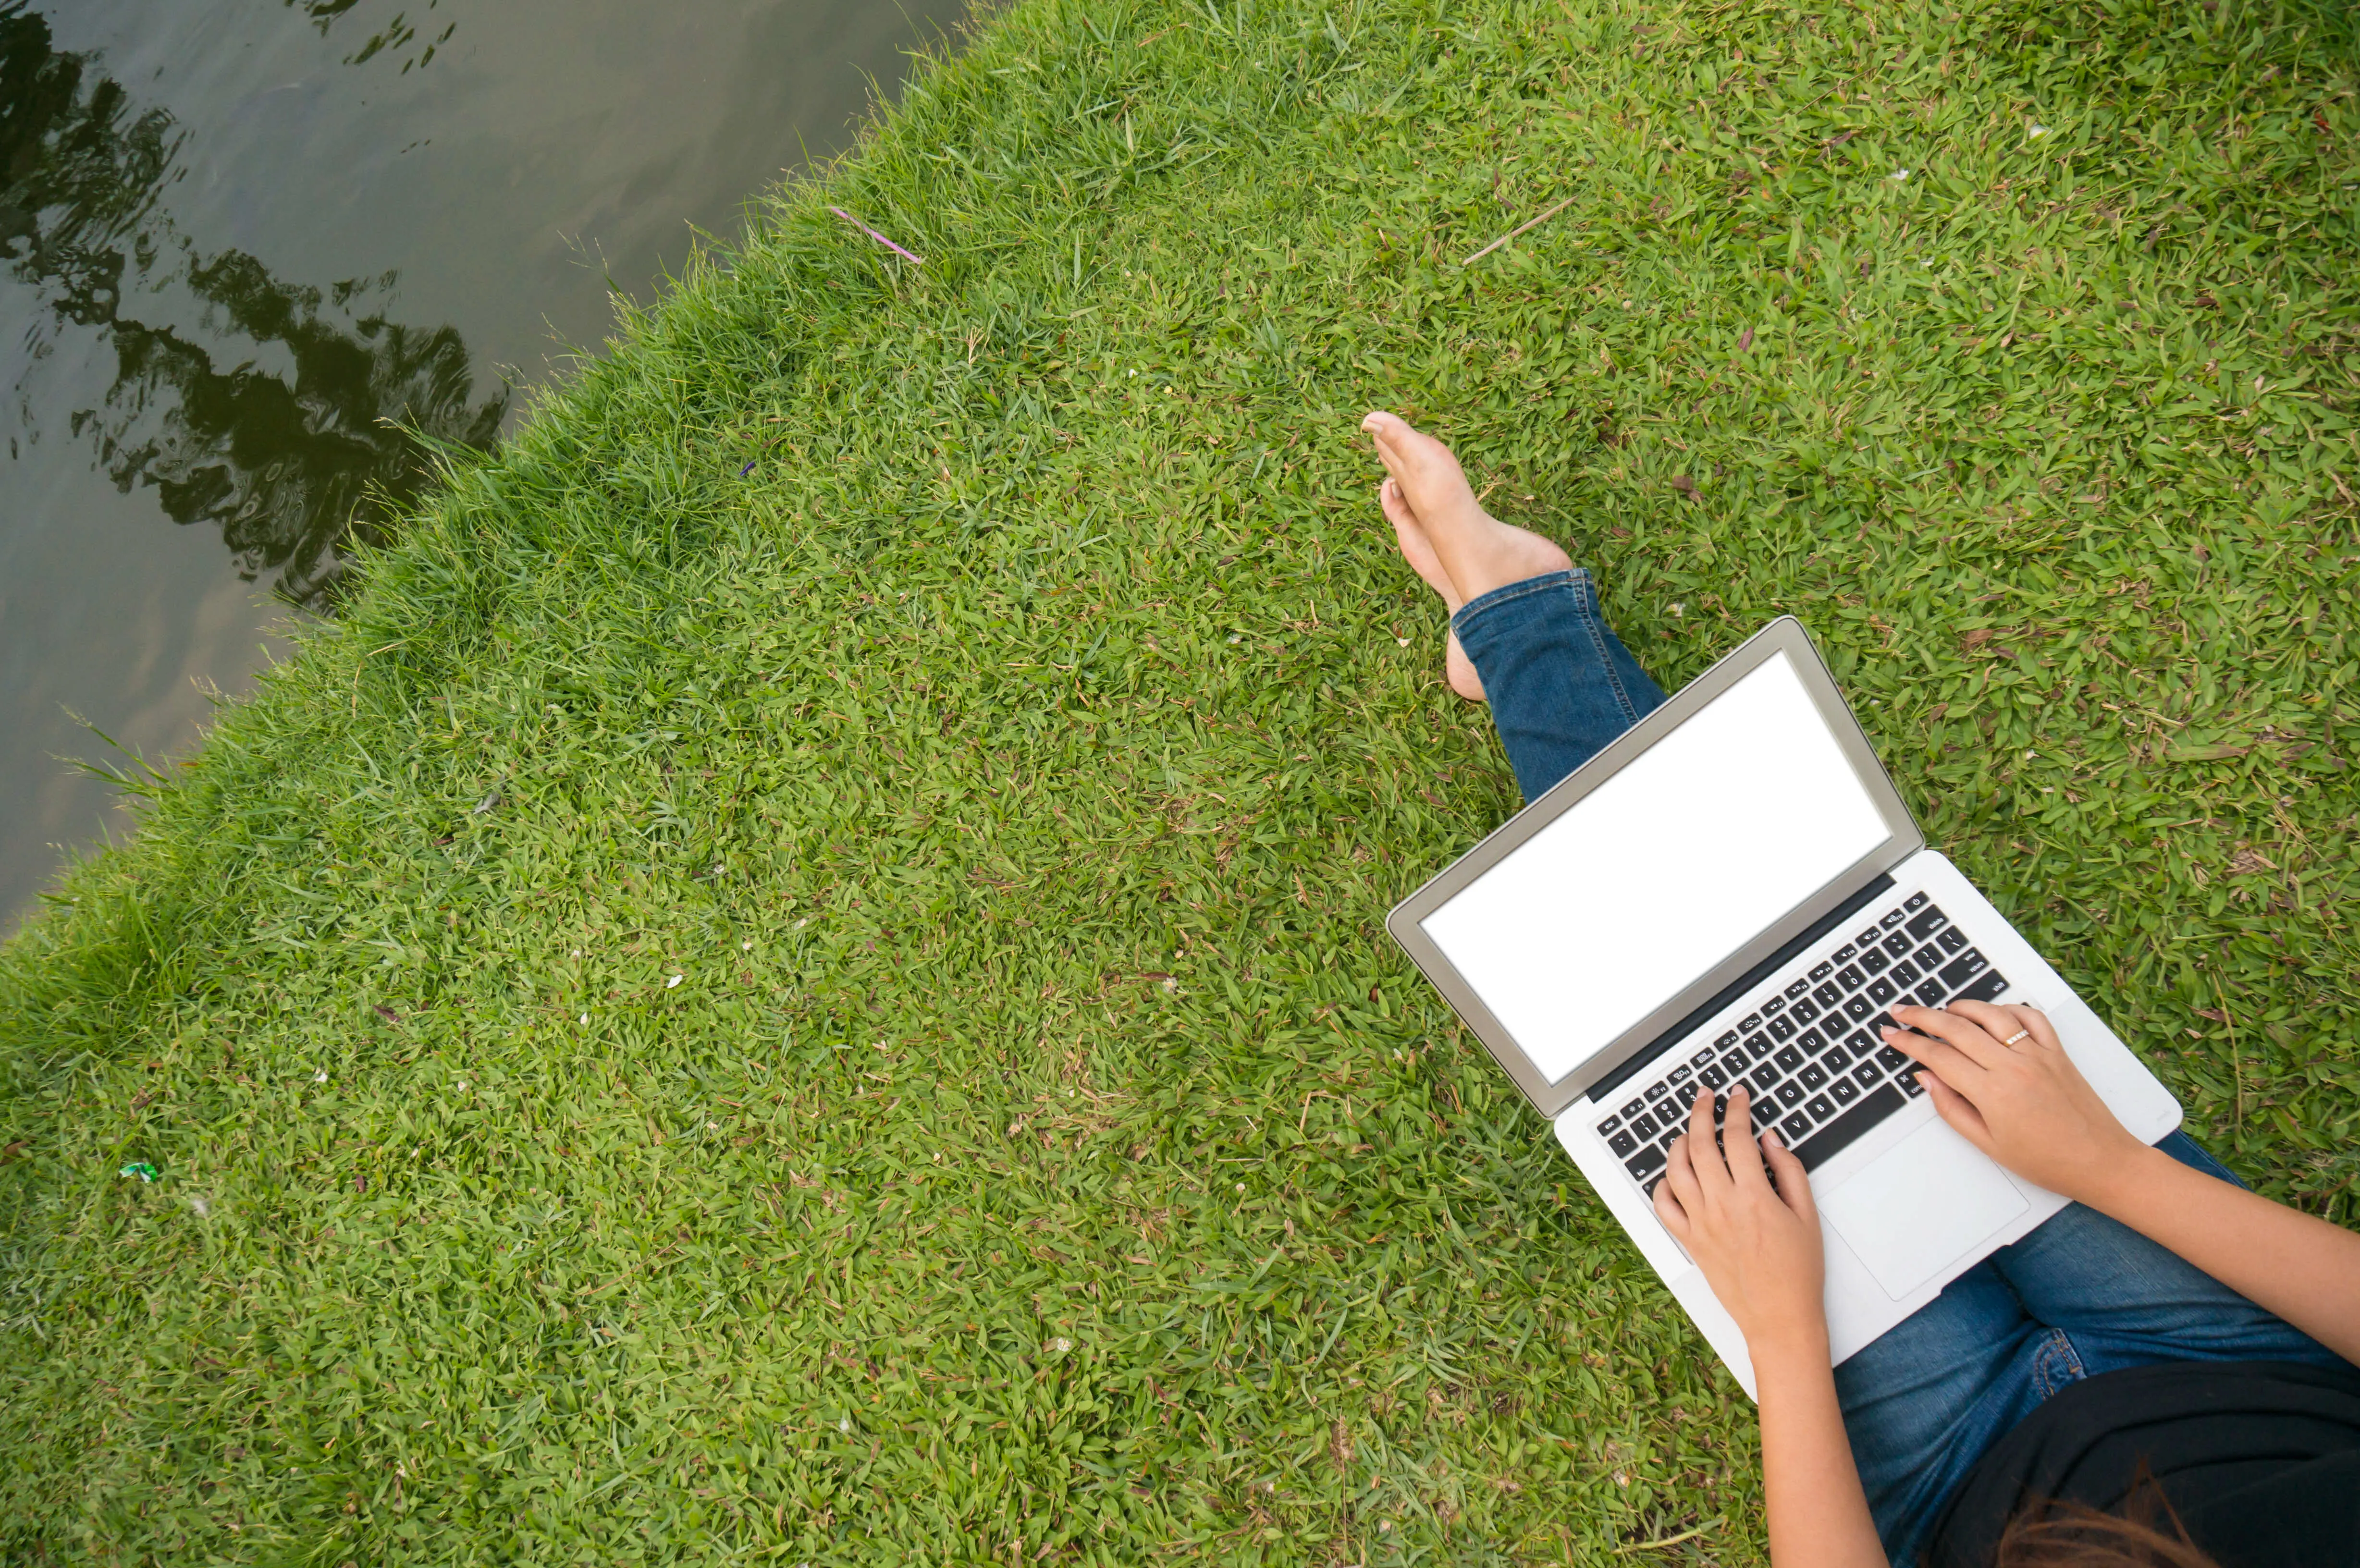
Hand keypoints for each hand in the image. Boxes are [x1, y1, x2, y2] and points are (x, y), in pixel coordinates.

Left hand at [1652, 1084, 1828, 1358]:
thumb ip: (1788, 1171)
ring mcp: (1701, 1224)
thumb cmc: (1798, 1271)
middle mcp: (1721, 1207)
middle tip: (1705, 1097)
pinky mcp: (1690, 1241)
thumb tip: (1769, 1138)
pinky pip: (1664, 1206)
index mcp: (1753, 1197)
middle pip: (1699, 1146)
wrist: (1779, 1318)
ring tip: (1687, 1130)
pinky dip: (1663, 1185)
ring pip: (1676, 1171)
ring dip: (1678, 1143)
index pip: (1737, 1138)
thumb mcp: (1807, 1215)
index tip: (1737, 1096)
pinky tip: (1672, 1175)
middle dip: (1701, 1113)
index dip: (1736, 1110)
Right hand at [1885, 1000, 2148, 1204]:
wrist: (2101, 1162)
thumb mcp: (1988, 1145)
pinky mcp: (2058, 1052)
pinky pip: (2032, 1017)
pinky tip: (1996, 1013)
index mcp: (1992, 1092)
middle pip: (1957, 1028)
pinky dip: (2010, 1009)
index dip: (1909, 1043)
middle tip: (1901, 1013)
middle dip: (1922, 1017)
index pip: (1938, 1056)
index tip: (1892, 1036)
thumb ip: (1952, 1109)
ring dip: (1962, 1006)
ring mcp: (2038, 1055)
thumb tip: (1927, 1081)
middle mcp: (2014, 1066)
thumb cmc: (2048, 1161)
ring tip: (1943, 1009)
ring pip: (1992, 1015)